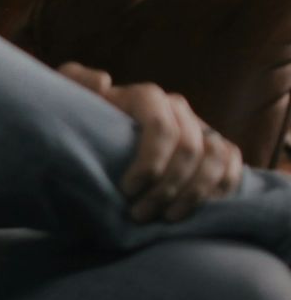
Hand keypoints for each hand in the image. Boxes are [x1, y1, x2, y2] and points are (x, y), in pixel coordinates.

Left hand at [57, 62, 243, 221]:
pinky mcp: (214, 146)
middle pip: (188, 149)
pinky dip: (221, 187)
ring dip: (195, 193)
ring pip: (215, 158)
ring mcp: (199, 126)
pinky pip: (232, 163)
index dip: (150, 162)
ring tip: (166, 218)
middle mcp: (177, 108)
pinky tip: (196, 209)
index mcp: (145, 97)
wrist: (95, 136)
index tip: (127, 190)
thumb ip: (75, 81)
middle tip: (139, 214)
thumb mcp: (67, 97)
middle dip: (167, 187)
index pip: (162, 127)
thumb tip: (103, 82)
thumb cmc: (80, 120)